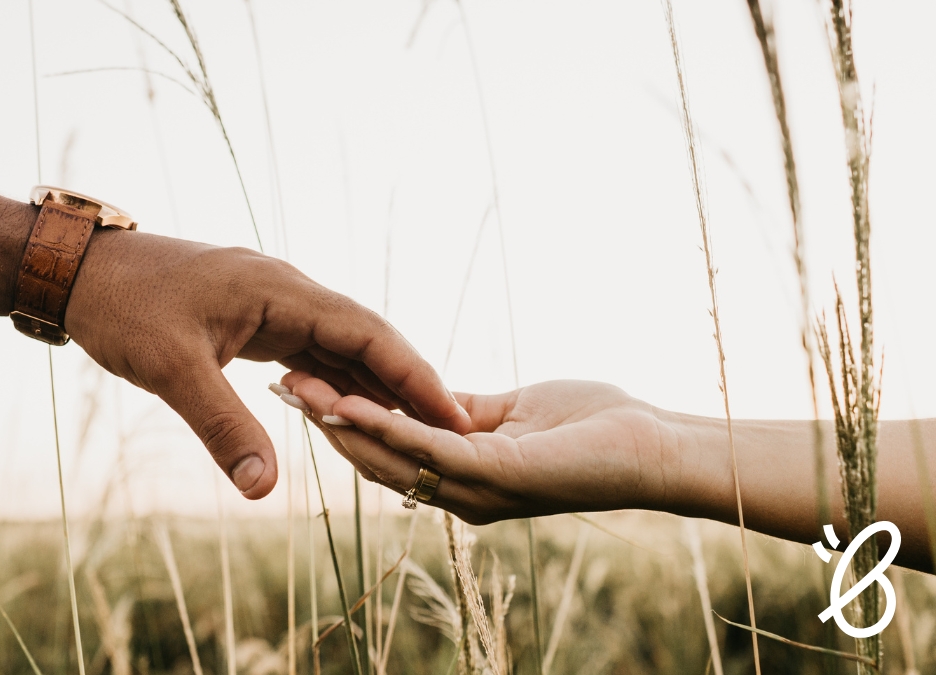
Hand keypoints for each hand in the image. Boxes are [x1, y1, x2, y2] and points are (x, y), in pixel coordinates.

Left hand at [64, 230, 470, 499]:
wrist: (76, 270)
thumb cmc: (122, 307)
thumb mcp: (171, 370)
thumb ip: (223, 428)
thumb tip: (264, 490)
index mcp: (280, 291)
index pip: (367, 333)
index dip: (413, 374)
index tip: (453, 414)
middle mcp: (286, 291)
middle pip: (365, 338)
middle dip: (407, 382)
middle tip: (451, 430)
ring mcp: (270, 303)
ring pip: (339, 346)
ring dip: (373, 385)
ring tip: (415, 428)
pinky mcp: (252, 318)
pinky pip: (309, 350)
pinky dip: (334, 382)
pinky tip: (350, 411)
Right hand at [281, 373, 684, 523]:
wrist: (653, 444)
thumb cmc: (593, 426)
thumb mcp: (511, 411)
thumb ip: (464, 410)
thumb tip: (424, 395)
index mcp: (463, 474)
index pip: (389, 447)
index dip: (344, 420)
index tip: (302, 386)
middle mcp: (462, 492)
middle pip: (377, 459)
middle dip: (328, 423)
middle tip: (281, 386)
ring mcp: (479, 489)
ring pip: (394, 458)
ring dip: (345, 425)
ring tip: (302, 392)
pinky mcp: (501, 475)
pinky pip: (432, 448)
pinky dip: (389, 426)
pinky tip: (354, 402)